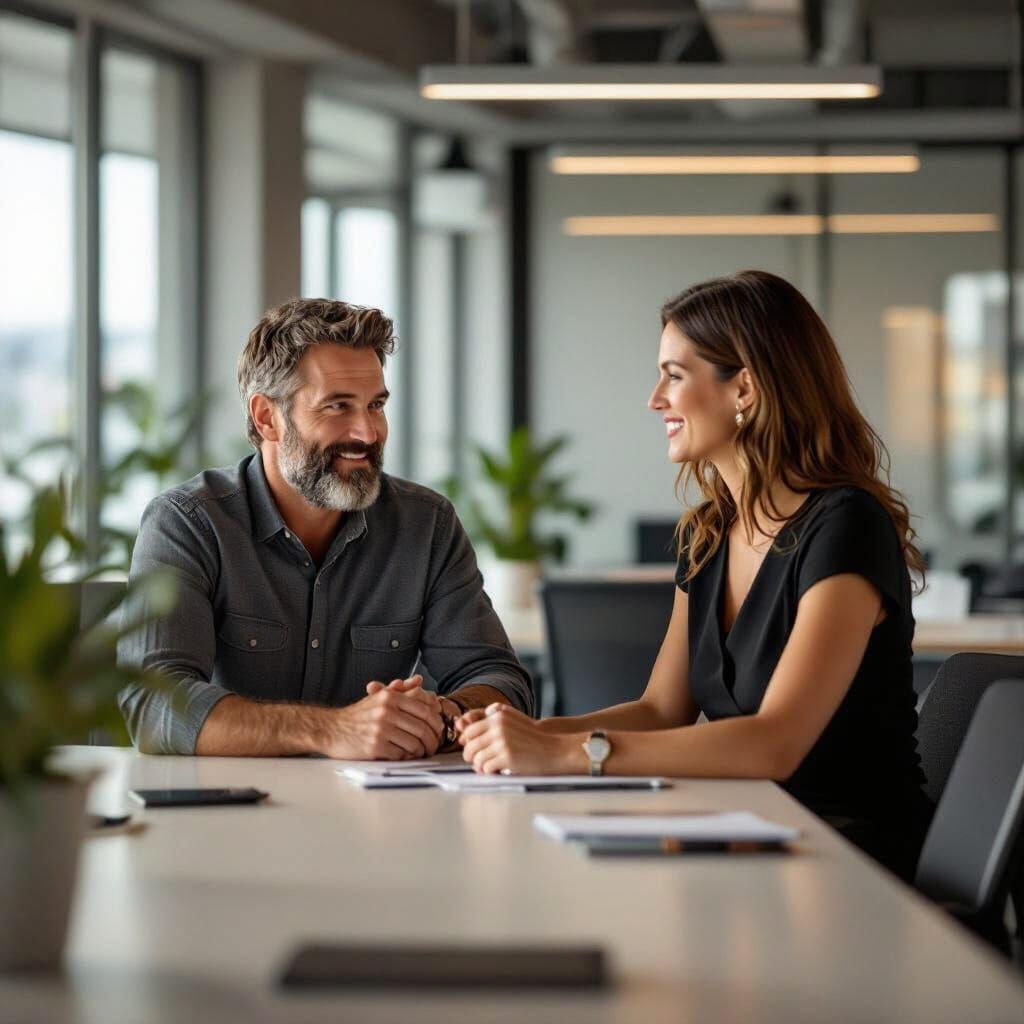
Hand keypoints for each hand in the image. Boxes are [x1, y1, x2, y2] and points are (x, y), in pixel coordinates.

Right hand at [318, 675, 443, 758]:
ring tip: (420, 752)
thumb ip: (400, 690)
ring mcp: (380, 730)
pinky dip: (407, 757)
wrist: (332, 729)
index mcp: (390, 697)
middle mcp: (386, 711)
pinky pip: (401, 754)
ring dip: (421, 751)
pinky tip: (405, 755)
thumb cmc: (358, 715)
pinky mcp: (375, 747)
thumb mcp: (378, 697)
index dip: (436, 722)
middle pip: (422, 728)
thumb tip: (419, 680)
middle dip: (432, 741)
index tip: (438, 730)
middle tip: (433, 746)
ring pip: (414, 744)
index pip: (425, 710)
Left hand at [457, 703, 580, 774]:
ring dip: (479, 766)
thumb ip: (493, 719)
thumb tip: (466, 726)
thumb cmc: (532, 737)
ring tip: (486, 768)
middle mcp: (498, 728)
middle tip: (476, 762)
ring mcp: (502, 743)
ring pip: (476, 758)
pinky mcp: (506, 758)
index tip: (469, 749)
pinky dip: (488, 772)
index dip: (466, 742)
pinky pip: (486, 768)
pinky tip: (495, 771)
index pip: (470, 730)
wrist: (554, 749)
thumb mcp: (513, 720)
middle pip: (470, 745)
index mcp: (498, 717)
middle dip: (470, 756)